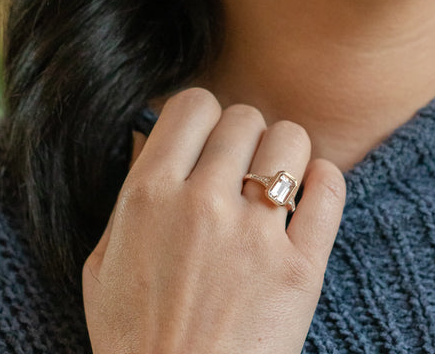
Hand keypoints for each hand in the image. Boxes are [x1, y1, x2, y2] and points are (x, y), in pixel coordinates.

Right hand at [82, 88, 345, 353]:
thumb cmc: (137, 339)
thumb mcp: (105, 263)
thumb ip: (131, 196)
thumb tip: (160, 144)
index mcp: (149, 196)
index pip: (191, 104)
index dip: (204, 112)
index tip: (209, 134)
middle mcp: (201, 205)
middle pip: (244, 117)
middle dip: (245, 134)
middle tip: (243, 164)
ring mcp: (254, 236)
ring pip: (291, 140)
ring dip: (287, 151)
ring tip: (278, 178)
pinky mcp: (299, 269)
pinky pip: (329, 190)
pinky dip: (325, 180)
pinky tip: (314, 189)